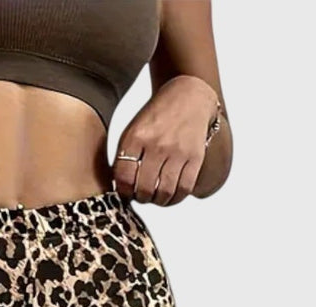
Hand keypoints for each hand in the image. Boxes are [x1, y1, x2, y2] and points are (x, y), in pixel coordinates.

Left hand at [113, 74, 220, 205]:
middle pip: (145, 189)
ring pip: (165, 193)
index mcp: (136, 137)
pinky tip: (171, 195)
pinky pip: (184, 188)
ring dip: (159, 201)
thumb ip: (125, 157)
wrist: (188, 96)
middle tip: (142, 196)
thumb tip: (121, 189)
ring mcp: (177, 151)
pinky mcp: (195, 157)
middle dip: (141, 198)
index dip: (123, 191)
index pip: (124, 177)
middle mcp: (157, 145)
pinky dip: (176, 198)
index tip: (126, 192)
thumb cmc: (156, 117)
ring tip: (156, 197)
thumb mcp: (133, 130)